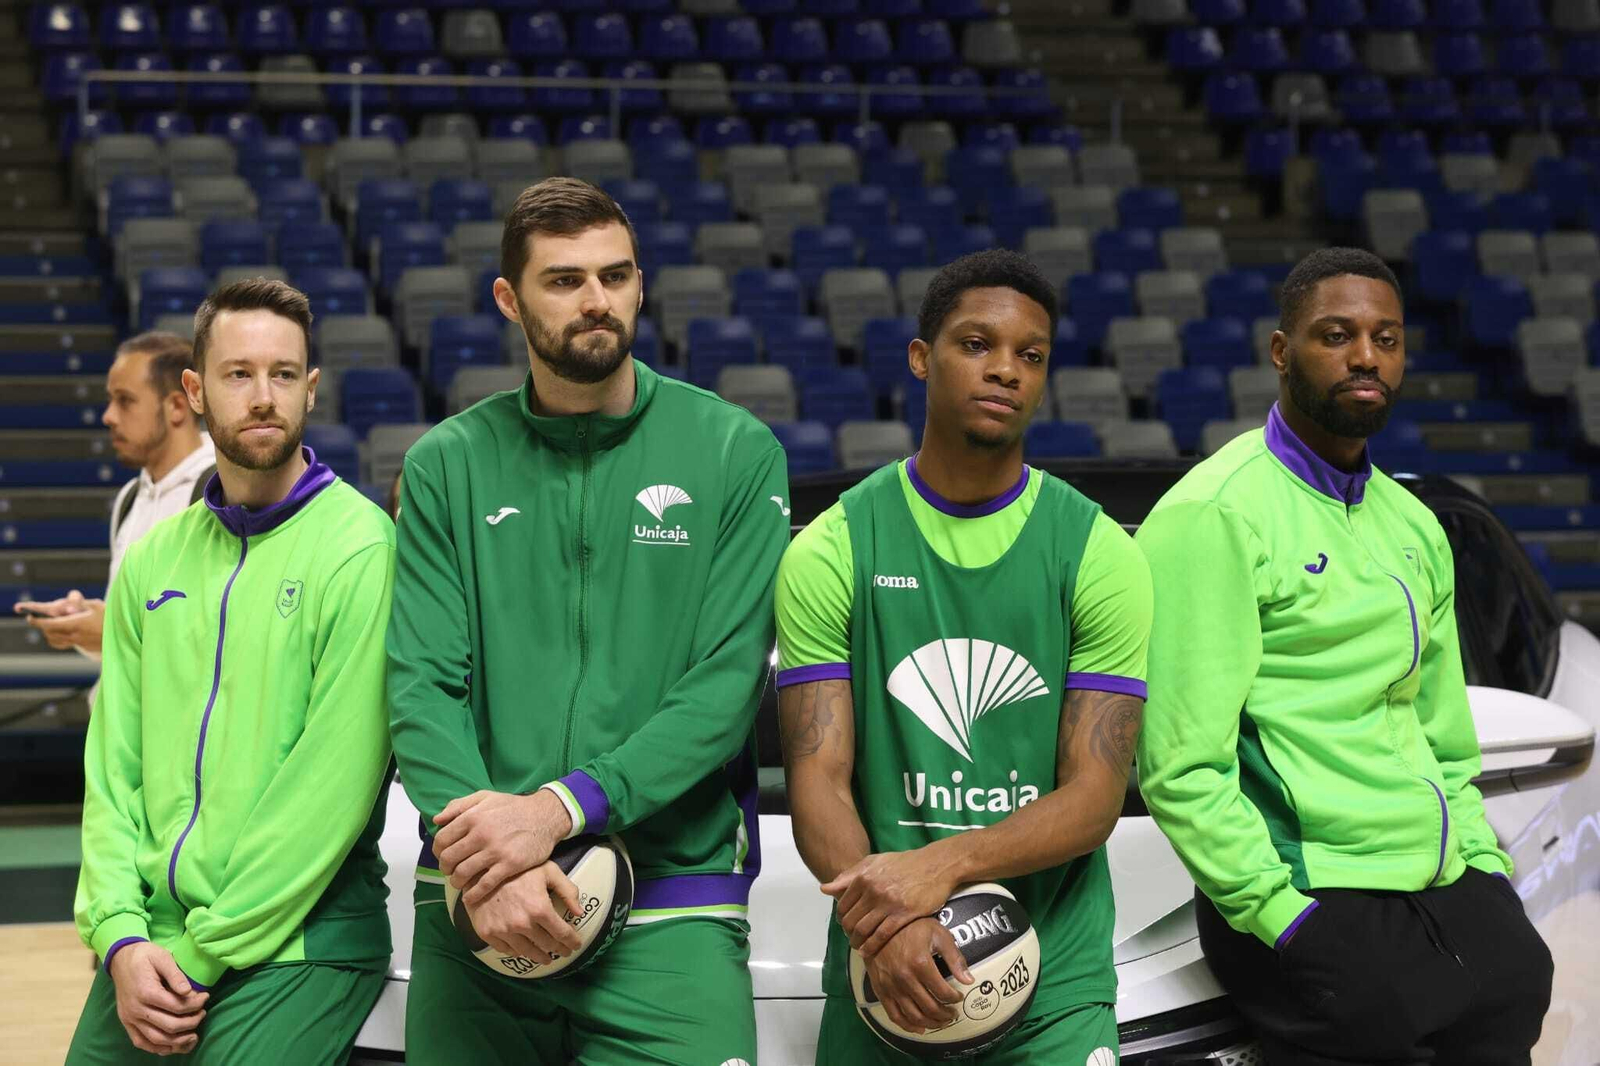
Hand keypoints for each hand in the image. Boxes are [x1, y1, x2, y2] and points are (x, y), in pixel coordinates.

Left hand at [16, 592, 105, 652]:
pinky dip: (58, 640)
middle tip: (36, 620)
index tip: (30, 617)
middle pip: (49, 633)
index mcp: (75, 624)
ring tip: (48, 627)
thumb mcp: (97, 605)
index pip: (49, 624)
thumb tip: (67, 602)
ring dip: (48, 634)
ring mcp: (79, 643)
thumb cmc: (112, 618)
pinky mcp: (84, 647)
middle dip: (41, 627)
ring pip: (55, 641)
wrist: (125, 636)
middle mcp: (75, 635)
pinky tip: (62, 634)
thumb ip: (80, 603)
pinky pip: (65, 644)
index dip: (36, 621)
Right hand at [106, 942, 207, 1055]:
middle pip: (169, 1026)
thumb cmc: (145, 956)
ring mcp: (129, 1019)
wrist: (120, 959)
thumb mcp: (162, 957)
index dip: (195, 1004)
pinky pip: (142, 1043)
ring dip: (178, 1041)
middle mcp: (136, 1009)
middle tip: (202, 1013)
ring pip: (157, 1040)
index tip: (206, 997)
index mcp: (146, 992)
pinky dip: (159, 1048)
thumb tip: (189, 991)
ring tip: (194, 1033)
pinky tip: (174, 1045)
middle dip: (191, 1022)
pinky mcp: (127, 1023)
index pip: (176, 1006)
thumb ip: (176, 975)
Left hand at [432, 789, 572, 904]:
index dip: (438, 851)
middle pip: (449, 859)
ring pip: (463, 873)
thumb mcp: (485, 797)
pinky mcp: (509, 865)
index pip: (441, 840)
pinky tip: (470, 897)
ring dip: (456, 881)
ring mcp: (495, 851)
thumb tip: (436, 820)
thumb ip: (459, 805)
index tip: (443, 856)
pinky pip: (484, 885)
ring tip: (459, 882)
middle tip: (450, 871)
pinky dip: (473, 894)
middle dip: (445, 868)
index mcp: (472, 817)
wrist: (545, 816)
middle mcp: (480, 834)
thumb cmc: (513, 807)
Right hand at [465, 861, 585, 961]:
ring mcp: (503, 931)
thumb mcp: (548, 871)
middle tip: (563, 951)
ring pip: (527, 952)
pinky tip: (523, 950)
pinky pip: (506, 950)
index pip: (562, 933)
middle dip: (558, 949)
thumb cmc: (518, 868)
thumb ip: (567, 890)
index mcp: (540, 909)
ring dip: (539, 957)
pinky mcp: (487, 933)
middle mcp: (522, 924)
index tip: (576, 945)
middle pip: (546, 945)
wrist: (480, 869)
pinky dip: (517, 952)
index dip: (572, 941)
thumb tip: (580, 912)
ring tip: (546, 958)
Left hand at [822, 845, 961, 957]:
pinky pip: (881, 935)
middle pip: (850, 920)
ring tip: (858, 947)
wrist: (936, 865)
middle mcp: (873, 890)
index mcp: (864, 877)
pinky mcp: (903, 914)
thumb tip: (824, 888)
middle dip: (848, 932)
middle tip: (851, 938)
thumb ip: (849, 875)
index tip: (845, 925)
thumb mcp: (875, 862)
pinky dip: (872, 947)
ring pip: (863, 929)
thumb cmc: (905, 863)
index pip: (843, 905)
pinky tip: (868, 952)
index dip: (841, 918)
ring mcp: (888, 903)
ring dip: (857, 942)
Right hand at [862, 918, 972, 1034]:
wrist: (878, 924)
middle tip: (952, 1014)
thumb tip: (969, 980)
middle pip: (930, 1007)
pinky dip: (908, 1026)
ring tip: (940, 1022)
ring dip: (930, 1023)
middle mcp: (905, 978)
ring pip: (914, 1016)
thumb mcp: (937, 933)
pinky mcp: (880, 990)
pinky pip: (894, 1015)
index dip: (955, 998)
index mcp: (921, 963)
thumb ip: (954, 957)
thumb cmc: (911, 926)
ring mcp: (891, 986)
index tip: (959, 997)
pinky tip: (919, 1028)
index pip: (943, 991)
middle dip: (945, 1014)